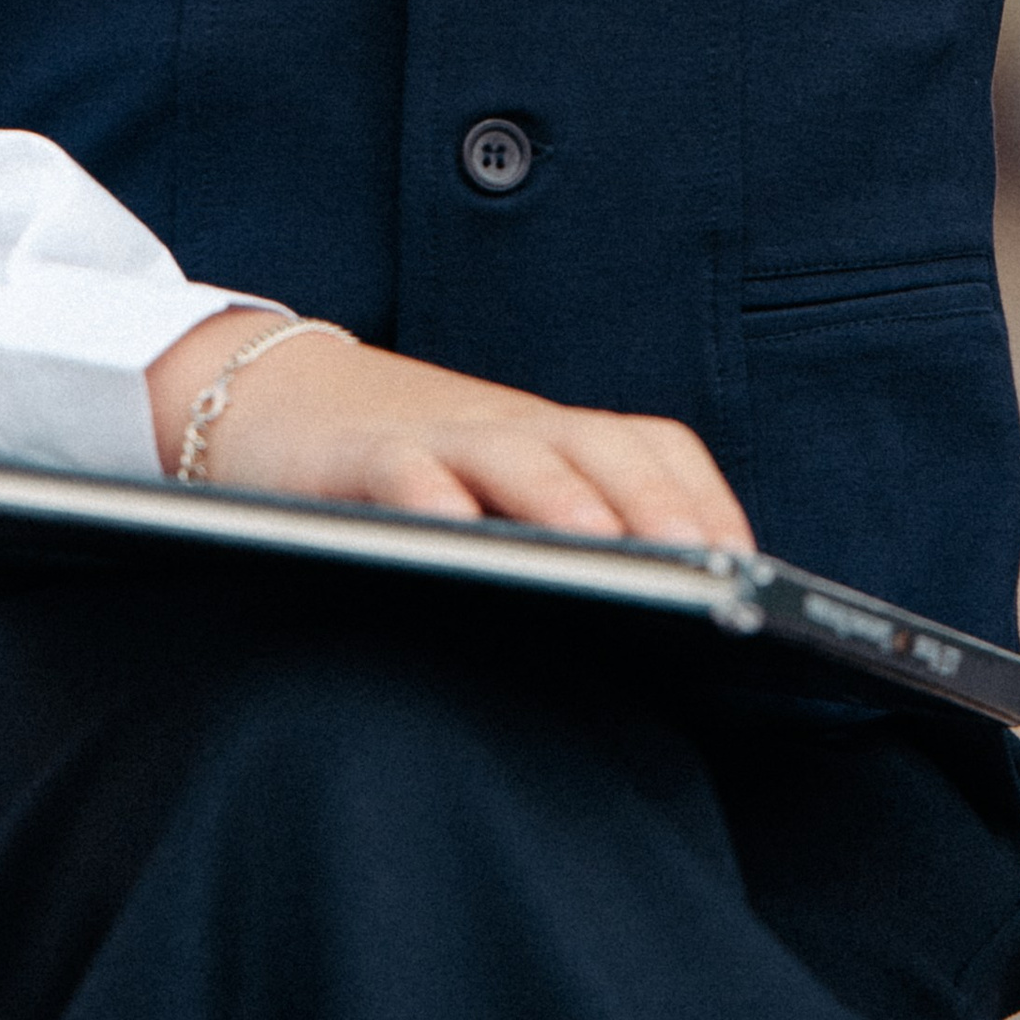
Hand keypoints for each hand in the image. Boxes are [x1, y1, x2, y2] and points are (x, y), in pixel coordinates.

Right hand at [145, 313, 752, 550]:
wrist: (272, 398)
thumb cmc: (406, 467)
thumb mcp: (496, 488)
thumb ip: (562, 530)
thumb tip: (659, 622)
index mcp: (553, 438)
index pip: (650, 448)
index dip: (703, 499)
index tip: (747, 565)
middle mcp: (507, 428)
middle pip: (601, 448)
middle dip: (658, 504)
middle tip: (704, 569)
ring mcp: (434, 438)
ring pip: (515, 455)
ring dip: (563, 500)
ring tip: (604, 553)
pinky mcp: (356, 458)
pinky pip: (401, 470)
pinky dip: (429, 495)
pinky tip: (453, 529)